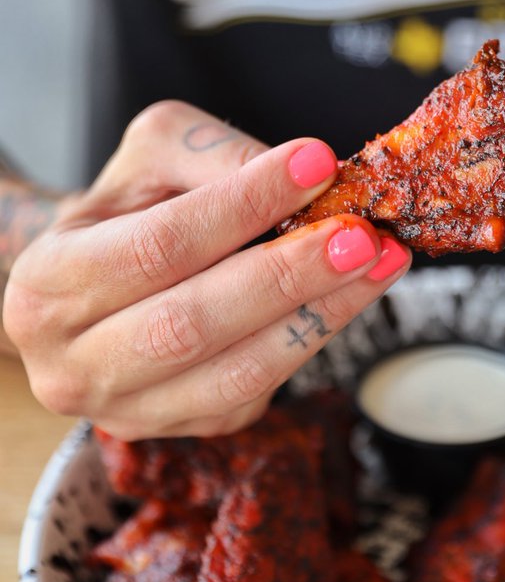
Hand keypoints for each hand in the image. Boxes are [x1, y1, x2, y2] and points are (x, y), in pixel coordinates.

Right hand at [2, 101, 409, 437]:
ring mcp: (131, 411)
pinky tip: (351, 297)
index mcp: (48, 288)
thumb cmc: (127, 217)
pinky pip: (260, 390)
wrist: (99, 292)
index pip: (158, 246)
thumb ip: (211, 154)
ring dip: (320, 315)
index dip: (242, 206)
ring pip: (236, 373)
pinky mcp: (189, 428)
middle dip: (289, 275)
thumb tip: (305, 174)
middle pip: (194, 323)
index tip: (316, 166)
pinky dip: (313, 340)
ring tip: (379, 263)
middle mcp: (73, 367)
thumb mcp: (148, 163)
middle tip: (360, 233)